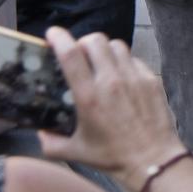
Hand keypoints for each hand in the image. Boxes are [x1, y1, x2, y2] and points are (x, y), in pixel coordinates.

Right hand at [37, 27, 185, 191]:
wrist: (152, 158)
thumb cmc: (112, 157)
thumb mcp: (74, 152)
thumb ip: (50, 143)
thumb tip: (40, 132)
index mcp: (89, 96)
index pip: (71, 55)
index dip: (60, 38)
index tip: (52, 33)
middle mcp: (112, 81)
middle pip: (95, 40)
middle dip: (82, 41)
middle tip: (78, 52)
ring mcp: (134, 77)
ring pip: (116, 45)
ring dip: (104, 49)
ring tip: (99, 62)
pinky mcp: (151, 79)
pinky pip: (134, 59)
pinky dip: (123, 61)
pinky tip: (120, 76)